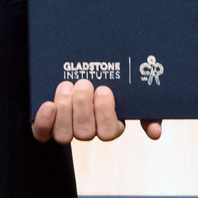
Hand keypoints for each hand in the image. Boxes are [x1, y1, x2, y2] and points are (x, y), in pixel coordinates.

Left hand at [31, 80, 160, 142]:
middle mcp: (88, 129)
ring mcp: (67, 126)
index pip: (108, 132)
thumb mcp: (136, 90)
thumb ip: (149, 110)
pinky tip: (48, 105)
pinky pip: (42, 133)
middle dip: (83, 107)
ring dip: (65, 111)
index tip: (104, 89)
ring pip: (64, 135)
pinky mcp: (47, 123)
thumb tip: (155, 133)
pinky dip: (44, 121)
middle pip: (85, 133)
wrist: (85, 62)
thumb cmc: (115, 78)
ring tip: (66, 87)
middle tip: (84, 83)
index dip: (104, 113)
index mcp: (110, 124)